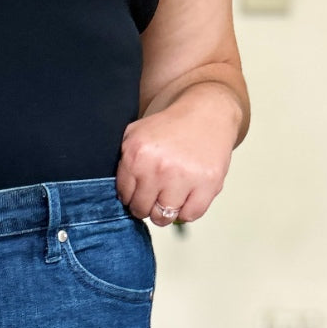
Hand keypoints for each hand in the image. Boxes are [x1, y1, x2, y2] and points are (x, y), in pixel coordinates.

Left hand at [116, 82, 241, 226]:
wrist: (207, 110)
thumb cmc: (171, 127)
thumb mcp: (136, 136)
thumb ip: (122, 165)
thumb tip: (118, 198)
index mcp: (137, 155)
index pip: (124, 196)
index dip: (132, 194)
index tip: (141, 187)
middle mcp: (159, 167)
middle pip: (142, 210)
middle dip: (147, 203)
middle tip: (157, 190)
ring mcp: (184, 177)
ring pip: (163, 217)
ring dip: (165, 209)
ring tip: (171, 193)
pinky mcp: (208, 183)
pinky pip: (189, 215)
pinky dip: (187, 210)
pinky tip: (187, 194)